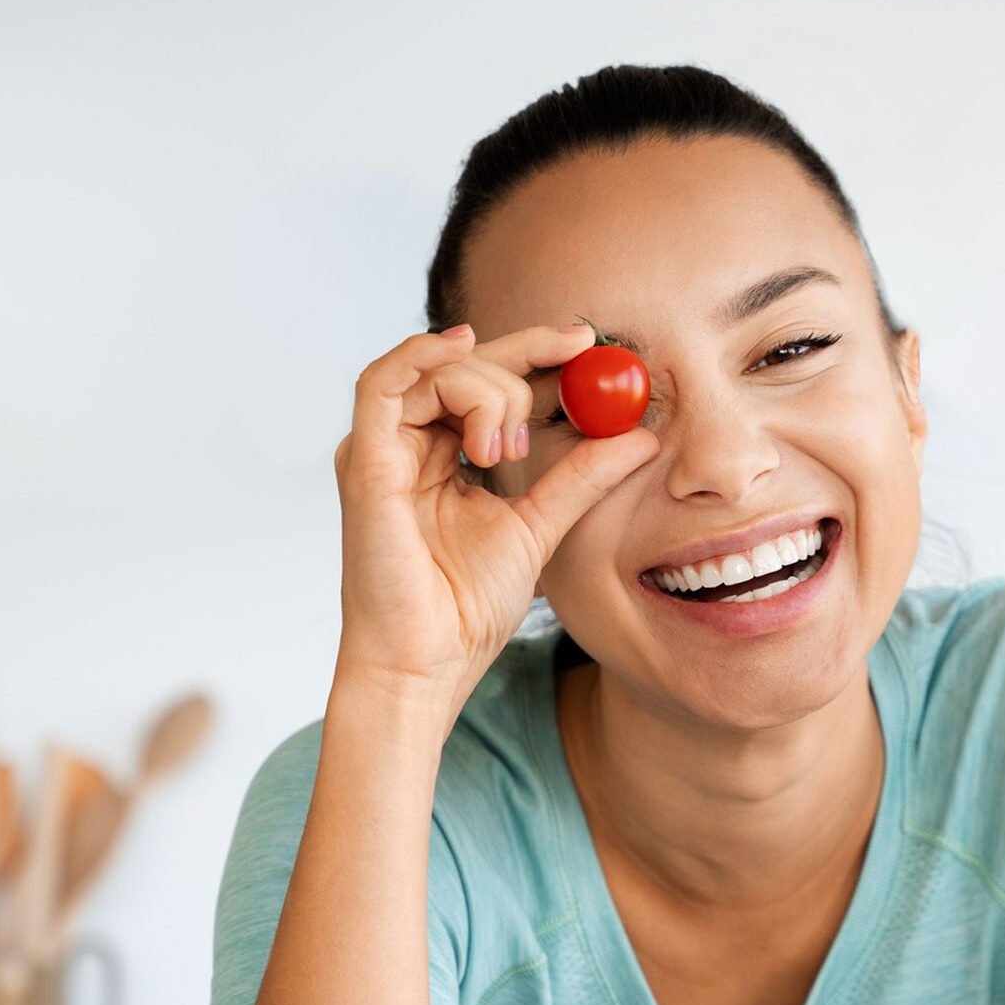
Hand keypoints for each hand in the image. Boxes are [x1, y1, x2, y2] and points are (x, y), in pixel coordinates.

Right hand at [333, 322, 659, 710]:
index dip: (535, 352)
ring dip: (488, 391)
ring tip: (505, 450)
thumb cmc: (464, 608)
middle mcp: (409, 446)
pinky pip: (380, 384)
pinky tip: (461, 346)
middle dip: (521, 364)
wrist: (429, 662)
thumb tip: (639, 436)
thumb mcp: (540, 525)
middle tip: (567, 382)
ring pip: (436, 371)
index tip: (587, 342)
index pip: (488, 383)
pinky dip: (420, 354)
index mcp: (444, 457)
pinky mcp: (364, 462)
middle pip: (463, 366)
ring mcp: (383, 451)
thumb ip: (580, 477)